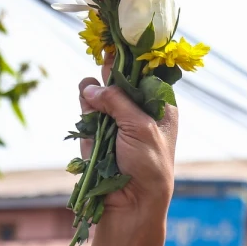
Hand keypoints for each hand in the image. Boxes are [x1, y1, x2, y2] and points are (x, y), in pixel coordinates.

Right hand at [77, 61, 177, 225]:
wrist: (132, 204)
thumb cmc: (148, 165)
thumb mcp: (141, 127)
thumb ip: (118, 101)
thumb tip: (91, 87)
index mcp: (160, 107)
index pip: (147, 73)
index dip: (134, 57)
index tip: (121, 41)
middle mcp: (138, 110)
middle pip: (120, 77)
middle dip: (111, 67)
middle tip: (104, 56)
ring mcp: (115, 120)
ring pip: (98, 91)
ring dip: (94, 90)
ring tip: (94, 93)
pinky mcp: (95, 132)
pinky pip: (86, 110)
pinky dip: (85, 107)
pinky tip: (88, 108)